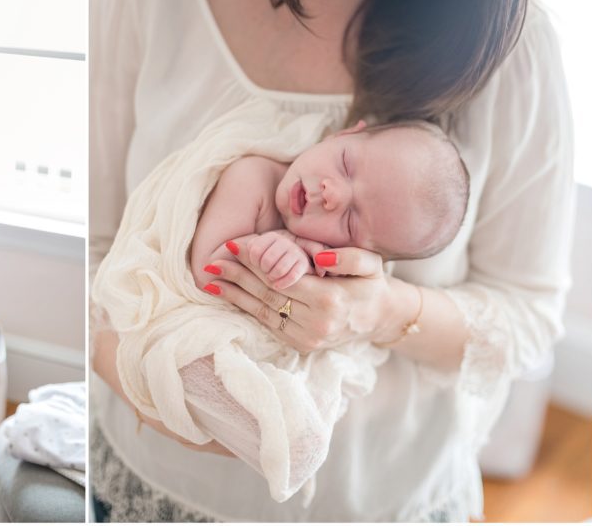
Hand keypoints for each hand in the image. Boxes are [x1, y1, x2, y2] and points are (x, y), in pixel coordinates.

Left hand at [201, 234, 389, 352]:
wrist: (381, 318)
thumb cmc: (371, 284)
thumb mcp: (370, 263)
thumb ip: (348, 256)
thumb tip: (319, 257)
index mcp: (330, 300)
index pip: (281, 277)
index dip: (255, 261)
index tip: (233, 245)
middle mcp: (316, 323)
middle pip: (267, 294)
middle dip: (237, 276)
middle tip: (212, 261)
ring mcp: (307, 338)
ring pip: (262, 312)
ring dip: (234, 295)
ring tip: (210, 280)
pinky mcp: (301, 345)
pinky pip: (268, 324)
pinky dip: (246, 309)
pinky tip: (229, 297)